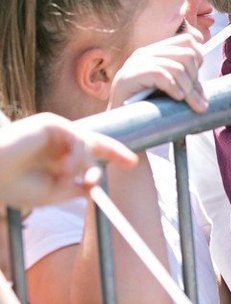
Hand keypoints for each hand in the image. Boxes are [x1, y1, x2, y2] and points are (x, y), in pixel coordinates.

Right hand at [0, 113, 135, 207]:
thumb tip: (97, 183)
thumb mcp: (52, 192)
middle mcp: (57, 142)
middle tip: (131, 163)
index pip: (90, 152)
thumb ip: (76, 186)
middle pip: (94, 143)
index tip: (133, 163)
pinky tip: (62, 168)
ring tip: (63, 177)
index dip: (113, 155)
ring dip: (82, 165)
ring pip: (86, 145)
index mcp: (55, 157)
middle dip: (114, 152)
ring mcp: (54, 131)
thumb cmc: (14, 186)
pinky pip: (77, 138)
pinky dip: (75, 156)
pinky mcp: (50, 123)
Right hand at [108, 29, 206, 112]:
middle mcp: (146, 52)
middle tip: (196, 99)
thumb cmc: (145, 105)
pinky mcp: (129, 76)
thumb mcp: (171, 89)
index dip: (199, 58)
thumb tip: (206, 93)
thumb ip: (187, 83)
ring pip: (177, 67)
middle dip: (195, 79)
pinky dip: (173, 87)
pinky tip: (176, 98)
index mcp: (156, 51)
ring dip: (188, 88)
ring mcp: (136, 62)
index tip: (196, 79)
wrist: (119, 122)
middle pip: (187, 54)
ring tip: (187, 103)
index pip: (188, 41)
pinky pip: (161, 75)